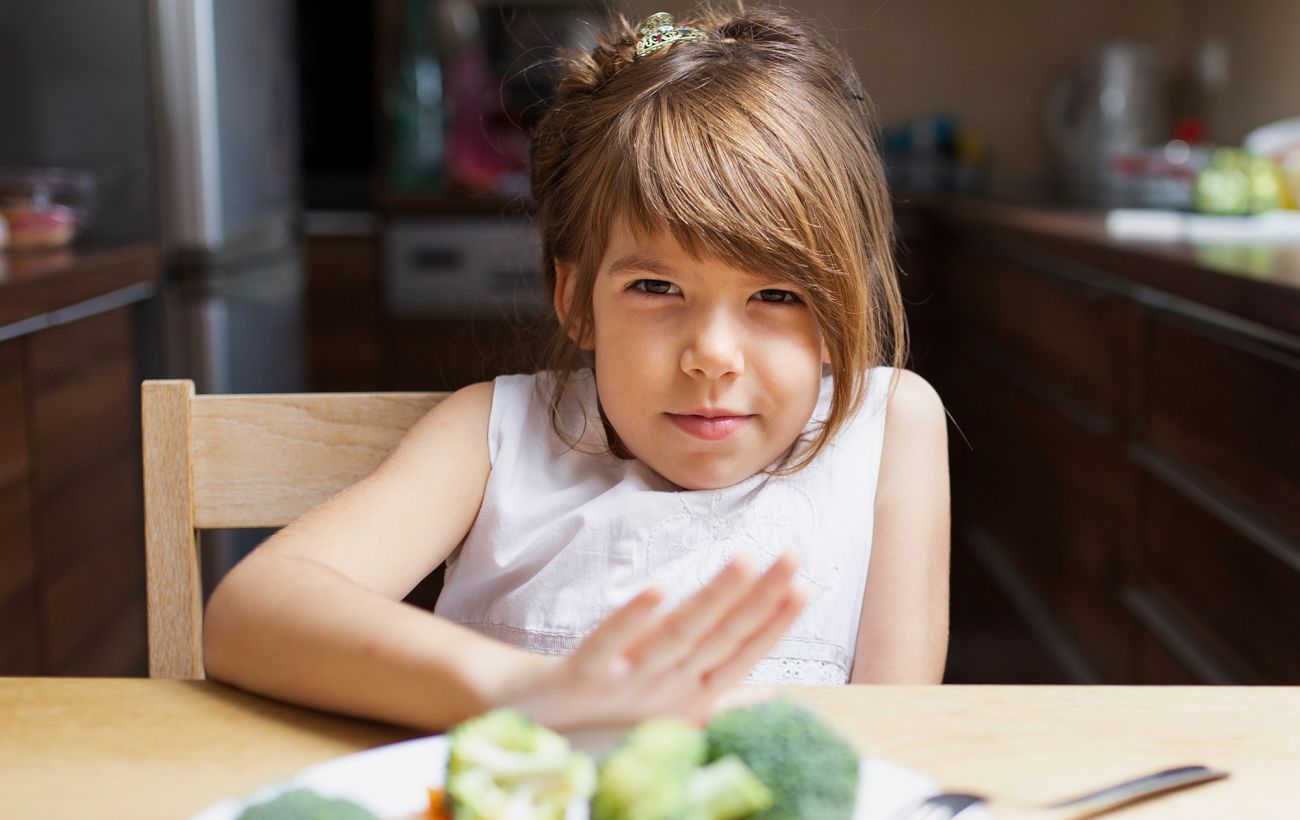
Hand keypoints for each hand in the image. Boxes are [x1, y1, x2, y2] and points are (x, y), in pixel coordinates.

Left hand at [497, 550, 807, 730]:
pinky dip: (635, 617)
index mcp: (688, 696)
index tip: (806, 586)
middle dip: (761, 597)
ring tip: (745, 561)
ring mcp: (627, 684)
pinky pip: (612, 643)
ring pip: (680, 636)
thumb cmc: (605, 710)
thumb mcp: (672, 707)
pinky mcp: (586, 675)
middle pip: (720, 637)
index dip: (775, 623)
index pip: (742, 655)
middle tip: (793, 556)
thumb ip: (723, 698)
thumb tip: (773, 694)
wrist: (529, 720)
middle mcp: (665, 691)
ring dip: (715, 599)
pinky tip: (661, 586)